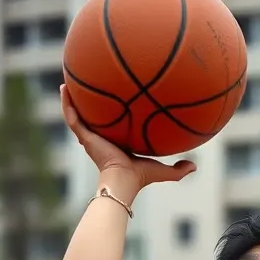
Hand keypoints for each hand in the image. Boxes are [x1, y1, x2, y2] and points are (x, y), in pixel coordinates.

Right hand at [60, 85, 195, 200]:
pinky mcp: (85, 136)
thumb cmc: (140, 177)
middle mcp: (101, 139)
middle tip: (87, 84)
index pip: (112, 126)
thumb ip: (178, 169)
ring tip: (68, 79)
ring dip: (72, 98)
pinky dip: (66, 103)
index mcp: (117, 143)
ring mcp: (91, 137)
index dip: (111, 115)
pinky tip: (64, 87)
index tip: (113, 100)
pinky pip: (72, 116)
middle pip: (92, 117)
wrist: (123, 181)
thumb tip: (196, 166)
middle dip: (89, 103)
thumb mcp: (163, 170)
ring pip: (78, 114)